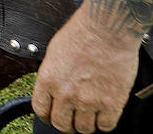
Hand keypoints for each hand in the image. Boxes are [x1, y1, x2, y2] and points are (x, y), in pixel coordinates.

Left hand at [32, 12, 137, 132]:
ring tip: (90, 113)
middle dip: (66, 123)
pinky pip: (106, 126)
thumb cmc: (82, 33)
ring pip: (84, 129)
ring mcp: (89, 101)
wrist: (107, 28)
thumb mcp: (54, 52)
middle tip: (73, 117)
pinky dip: (105, 123)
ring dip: (86, 124)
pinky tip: (105, 112)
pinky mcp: (111, 103)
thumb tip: (52, 90)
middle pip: (62, 125)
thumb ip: (52, 75)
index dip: (47, 116)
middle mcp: (66, 94)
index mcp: (48, 80)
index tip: (53, 116)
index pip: (41, 111)